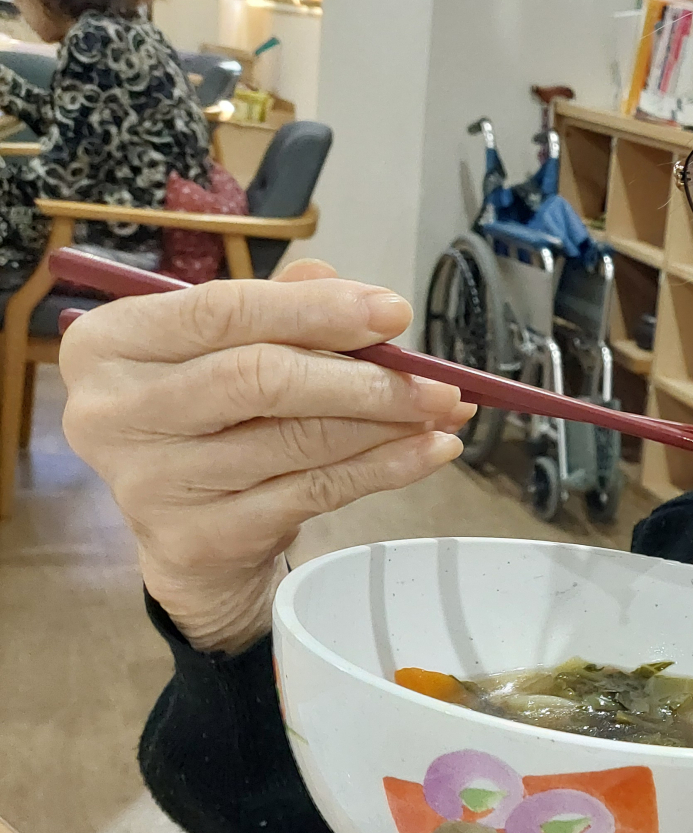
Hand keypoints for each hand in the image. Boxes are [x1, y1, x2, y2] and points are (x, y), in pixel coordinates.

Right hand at [61, 260, 473, 652]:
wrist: (184, 534)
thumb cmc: (207, 421)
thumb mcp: (221, 353)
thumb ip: (280, 311)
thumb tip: (356, 293)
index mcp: (110, 346)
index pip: (221, 312)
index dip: (315, 311)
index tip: (394, 312)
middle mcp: (116, 414)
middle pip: (260, 379)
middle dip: (363, 378)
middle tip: (437, 379)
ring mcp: (153, 484)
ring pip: (297, 441)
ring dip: (386, 425)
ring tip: (443, 411)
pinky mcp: (200, 539)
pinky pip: (314, 493)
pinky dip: (384, 469)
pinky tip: (428, 452)